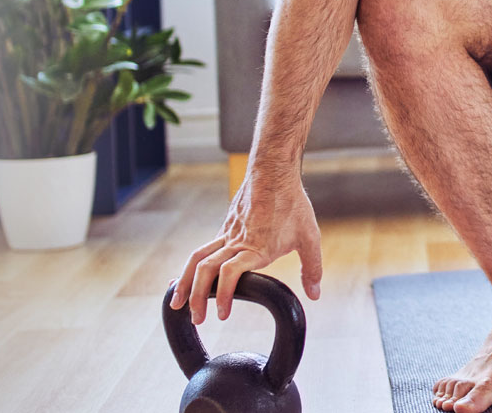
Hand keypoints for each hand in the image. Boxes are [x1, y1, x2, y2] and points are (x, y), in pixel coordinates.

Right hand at [169, 171, 322, 324]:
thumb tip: (315, 294)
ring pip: (197, 259)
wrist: (273, 171)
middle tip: (197, 320)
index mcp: (256, 247)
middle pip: (206, 270)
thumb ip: (312, 268)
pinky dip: (191, 267)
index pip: (230, 273)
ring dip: (185, 282)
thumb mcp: (310, 238)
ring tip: (176, 303)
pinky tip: (186, 278)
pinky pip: (203, 249)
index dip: (222, 295)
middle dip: (198, 297)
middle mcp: (236, 242)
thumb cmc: (292, 203)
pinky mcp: (225, 228)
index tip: (222, 315)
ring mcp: (227, 234)